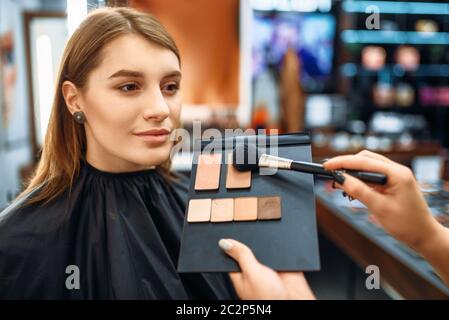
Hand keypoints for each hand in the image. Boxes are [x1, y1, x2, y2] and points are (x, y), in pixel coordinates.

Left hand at [218, 238, 314, 299]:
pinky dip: (278, 244)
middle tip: (247, 225)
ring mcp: (268, 267)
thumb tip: (225, 243)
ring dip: (265, 242)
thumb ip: (241, 256)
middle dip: (249, 240)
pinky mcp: (282, 264)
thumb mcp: (251, 273)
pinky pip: (278, 250)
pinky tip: (278, 239)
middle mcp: (253, 271)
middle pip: (248, 250)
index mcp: (241, 275)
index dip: (230, 244)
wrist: (295, 301)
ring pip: (263, 248)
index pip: (231, 256)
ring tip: (265, 233)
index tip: (227, 229)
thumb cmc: (270, 298)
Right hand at [323, 150, 440, 251]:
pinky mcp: (392, 183)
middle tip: (331, 175)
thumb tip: (341, 179)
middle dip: (346, 165)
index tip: (327, 166)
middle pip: (365, 159)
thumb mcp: (379, 207)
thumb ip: (359, 191)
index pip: (363, 161)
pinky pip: (372, 176)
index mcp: (397, 173)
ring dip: (352, 173)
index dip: (342, 162)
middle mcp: (397, 171)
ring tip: (340, 185)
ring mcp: (395, 176)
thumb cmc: (408, 224)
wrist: (423, 236)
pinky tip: (352, 189)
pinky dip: (359, 181)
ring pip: (367, 167)